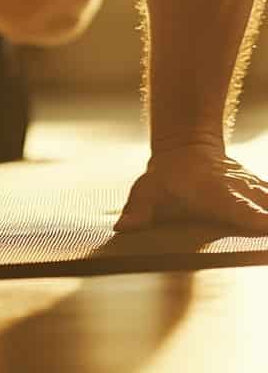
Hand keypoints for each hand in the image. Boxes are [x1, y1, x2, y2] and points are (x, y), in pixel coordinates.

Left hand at [114, 142, 267, 232]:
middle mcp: (243, 190)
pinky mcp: (265, 191)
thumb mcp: (147, 191)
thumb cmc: (166, 177)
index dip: (257, 220)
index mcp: (217, 194)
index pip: (241, 210)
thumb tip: (123, 229)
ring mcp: (257, 189)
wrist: (188, 148)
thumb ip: (138, 212)